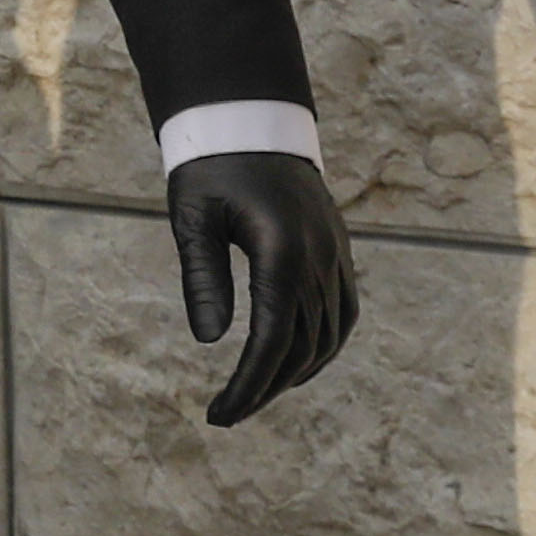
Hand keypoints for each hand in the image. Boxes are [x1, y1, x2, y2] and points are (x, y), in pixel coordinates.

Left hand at [168, 151, 358, 426]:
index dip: (248, 385)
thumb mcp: (192, 217)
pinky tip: (292, 364)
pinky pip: (343, 314)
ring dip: (295, 373)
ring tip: (254, 396)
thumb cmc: (210, 167)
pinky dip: (322, 347)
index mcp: (282, 251)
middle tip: (226, 414)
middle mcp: (319, 258)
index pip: (272, 340)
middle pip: (302, 347)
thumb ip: (202, 277)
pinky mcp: (339, 253)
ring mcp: (336, 256)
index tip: (219, 415)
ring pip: (329, 337)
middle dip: (265, 388)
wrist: (253, 121)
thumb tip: (208, 341)